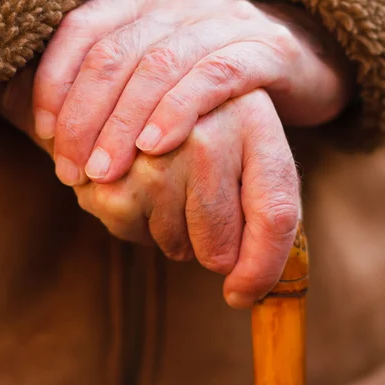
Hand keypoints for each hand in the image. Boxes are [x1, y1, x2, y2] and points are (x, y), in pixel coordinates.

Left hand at [33, 0, 351, 186]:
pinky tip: (156, 146)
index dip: (56, 83)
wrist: (301, 62)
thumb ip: (118, 87)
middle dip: (86, 116)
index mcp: (146, 0)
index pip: (83, 29)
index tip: (46, 134)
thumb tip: (59, 134)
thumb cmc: (216, 83)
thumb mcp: (161, 76)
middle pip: (116, 52)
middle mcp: (181, 0)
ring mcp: (224, 19)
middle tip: (73, 169)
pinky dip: (178, 110)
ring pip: (159, 65)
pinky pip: (213, 76)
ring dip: (124, 122)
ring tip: (105, 169)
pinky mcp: (264, 48)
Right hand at [74, 89, 298, 307]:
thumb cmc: (203, 133)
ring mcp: (157, 155)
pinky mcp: (111, 174)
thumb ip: (263, 215)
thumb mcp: (246, 153)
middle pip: (219, 247)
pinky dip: (135, 223)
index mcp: (257, 130)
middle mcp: (209, 135)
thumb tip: (240, 295)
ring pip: (176, 246)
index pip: (273, 217)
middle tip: (200, 210)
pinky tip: (132, 180)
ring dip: (172, 233)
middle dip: (212, 249)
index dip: (262, 270)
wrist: (141, 90)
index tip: (241, 294)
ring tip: (163, 183)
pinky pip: (133, 234)